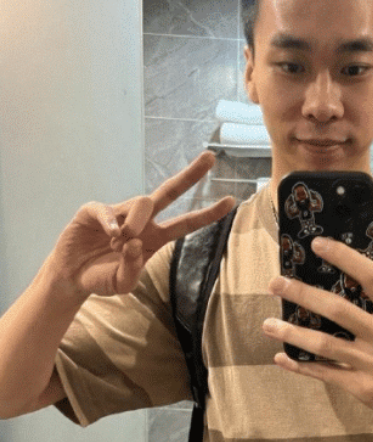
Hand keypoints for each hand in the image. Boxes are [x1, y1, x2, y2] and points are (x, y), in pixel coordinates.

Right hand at [48, 151, 234, 297]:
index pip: (187, 223)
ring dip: (136, 223)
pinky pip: (107, 209)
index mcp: (156, 237)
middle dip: (191, 175)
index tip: (231, 201)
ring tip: (120, 244)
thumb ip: (132, 270)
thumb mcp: (122, 284)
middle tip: (210, 157)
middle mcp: (142, 220)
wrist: (72, 277)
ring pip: (142, 203)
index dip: (208, 213)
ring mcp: (119, 212)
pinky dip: (111, 221)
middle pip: (170, 191)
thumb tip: (134, 243)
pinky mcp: (94, 211)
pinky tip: (111, 234)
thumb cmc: (102, 278)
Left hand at [263, 237, 372, 419]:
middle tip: (276, 284)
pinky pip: (325, 373)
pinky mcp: (361, 386)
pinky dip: (301, 366)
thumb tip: (339, 275)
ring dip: (293, 333)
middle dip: (304, 295)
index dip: (345, 258)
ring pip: (326, 345)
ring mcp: (372, 363)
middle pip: (339, 311)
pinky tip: (281, 357)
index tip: (318, 244)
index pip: (372, 278)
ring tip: (268, 324)